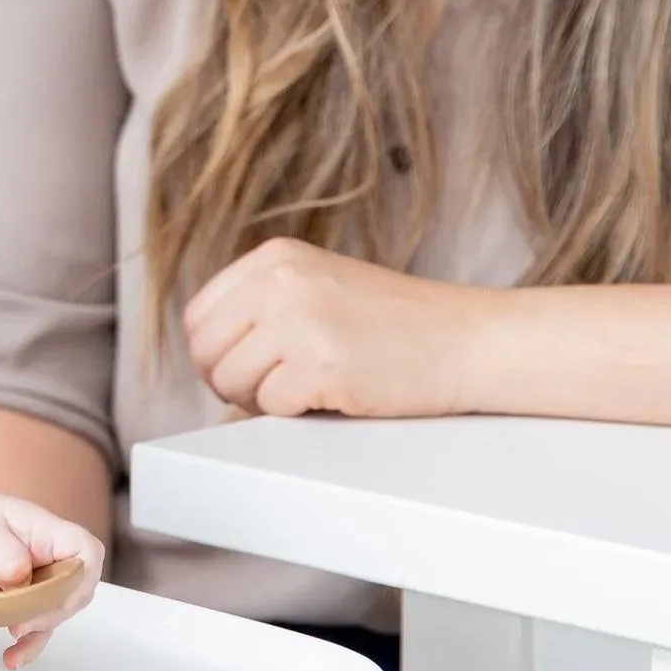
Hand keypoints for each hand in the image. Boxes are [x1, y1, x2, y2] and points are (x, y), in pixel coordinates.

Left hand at [0, 485, 103, 669]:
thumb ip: (3, 553)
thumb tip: (21, 578)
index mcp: (45, 530)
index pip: (87, 551)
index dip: (78, 578)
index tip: (49, 597)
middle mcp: (49, 554)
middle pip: (76, 588)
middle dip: (52, 611)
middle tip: (19, 622)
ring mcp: (38, 578)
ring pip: (57, 610)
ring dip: (39, 632)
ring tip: (13, 642)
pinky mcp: (23, 598)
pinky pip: (38, 626)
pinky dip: (28, 645)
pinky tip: (12, 658)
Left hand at [184, 238, 486, 417]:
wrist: (472, 341)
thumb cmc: (399, 325)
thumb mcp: (319, 285)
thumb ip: (263, 303)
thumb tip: (204, 352)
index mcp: (274, 257)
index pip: (198, 316)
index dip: (215, 354)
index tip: (246, 369)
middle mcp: (279, 281)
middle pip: (204, 351)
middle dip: (231, 381)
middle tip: (276, 389)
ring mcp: (298, 321)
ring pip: (229, 382)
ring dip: (262, 400)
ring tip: (310, 389)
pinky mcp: (320, 366)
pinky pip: (269, 407)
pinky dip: (296, 413)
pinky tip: (335, 396)